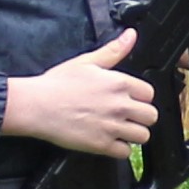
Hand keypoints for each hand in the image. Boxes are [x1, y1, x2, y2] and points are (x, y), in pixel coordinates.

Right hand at [3, 34, 160, 156]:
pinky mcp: (102, 145)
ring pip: (143, 136)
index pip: (149, 93)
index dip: (140, 97)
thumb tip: (131, 35)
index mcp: (119, 83)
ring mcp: (112, 127)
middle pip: (151, 116)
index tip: (130, 100)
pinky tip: (109, 141)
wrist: (37, 106)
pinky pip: (125, 153)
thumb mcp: (87, 61)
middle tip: (127, 116)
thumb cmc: (57, 84)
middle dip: (141, 117)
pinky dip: (119, 149)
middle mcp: (120, 105)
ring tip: (119, 129)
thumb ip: (114, 50)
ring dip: (133, 134)